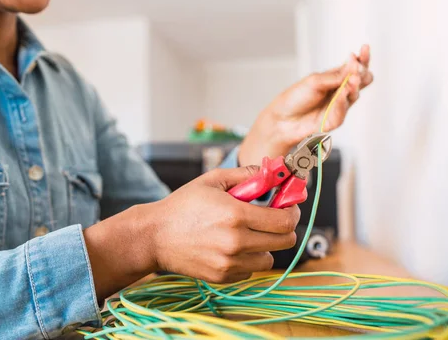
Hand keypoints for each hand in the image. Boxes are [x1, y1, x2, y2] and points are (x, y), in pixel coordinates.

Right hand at [83, 166, 299, 299]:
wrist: (154, 236)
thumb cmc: (183, 205)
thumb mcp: (213, 180)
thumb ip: (247, 174)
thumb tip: (274, 171)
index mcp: (236, 215)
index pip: (284, 220)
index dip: (292, 212)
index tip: (288, 206)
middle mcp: (236, 242)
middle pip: (285, 241)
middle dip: (285, 228)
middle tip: (274, 219)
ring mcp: (230, 263)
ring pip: (269, 259)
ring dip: (266, 246)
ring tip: (250, 233)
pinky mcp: (223, 277)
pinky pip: (251, 270)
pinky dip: (249, 259)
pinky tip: (233, 247)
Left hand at [238, 45, 372, 165]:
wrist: (283, 118)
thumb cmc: (296, 98)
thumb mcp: (315, 81)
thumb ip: (335, 76)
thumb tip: (354, 64)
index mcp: (336, 78)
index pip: (355, 67)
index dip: (362, 58)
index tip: (365, 47)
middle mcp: (341, 91)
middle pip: (362, 80)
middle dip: (362, 72)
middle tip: (358, 68)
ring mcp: (340, 106)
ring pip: (355, 94)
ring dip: (354, 85)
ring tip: (353, 79)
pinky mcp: (335, 120)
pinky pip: (343, 110)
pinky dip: (342, 101)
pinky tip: (342, 94)